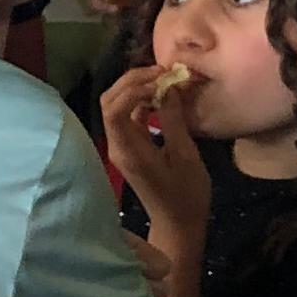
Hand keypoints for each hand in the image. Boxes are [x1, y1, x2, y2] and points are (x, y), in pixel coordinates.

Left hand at [98, 63, 212, 240]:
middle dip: (132, 81)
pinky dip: (142, 101)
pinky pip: (129, 116)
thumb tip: (168, 88)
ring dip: (136, 88)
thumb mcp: (185, 155)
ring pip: (117, 106)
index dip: (133, 88)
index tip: (162, 80)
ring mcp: (122, 146)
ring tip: (164, 79)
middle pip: (109, 101)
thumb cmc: (186, 194)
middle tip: (163, 72)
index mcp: (127, 150)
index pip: (113, 108)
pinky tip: (162, 95)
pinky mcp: (131, 147)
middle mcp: (117, 145)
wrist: (179, 224)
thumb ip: (172, 119)